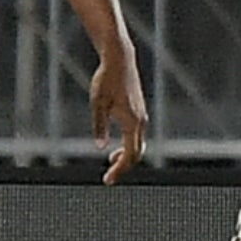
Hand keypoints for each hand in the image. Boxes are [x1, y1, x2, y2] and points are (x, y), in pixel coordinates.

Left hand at [90, 53, 148, 184]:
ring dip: (126, 157)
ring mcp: (142, 116)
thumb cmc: (106, 80)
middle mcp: (141, 121)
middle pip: (137, 154)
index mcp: (132, 122)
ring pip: (138, 145)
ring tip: (111, 163)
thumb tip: (100, 147)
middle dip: (123, 167)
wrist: (120, 60)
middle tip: (108, 178)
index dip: (119, 170)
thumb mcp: (98, 103)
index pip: (129, 155)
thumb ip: (99, 126)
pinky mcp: (140, 112)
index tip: (108, 180)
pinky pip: (137, 137)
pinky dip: (129, 146)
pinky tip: (116, 148)